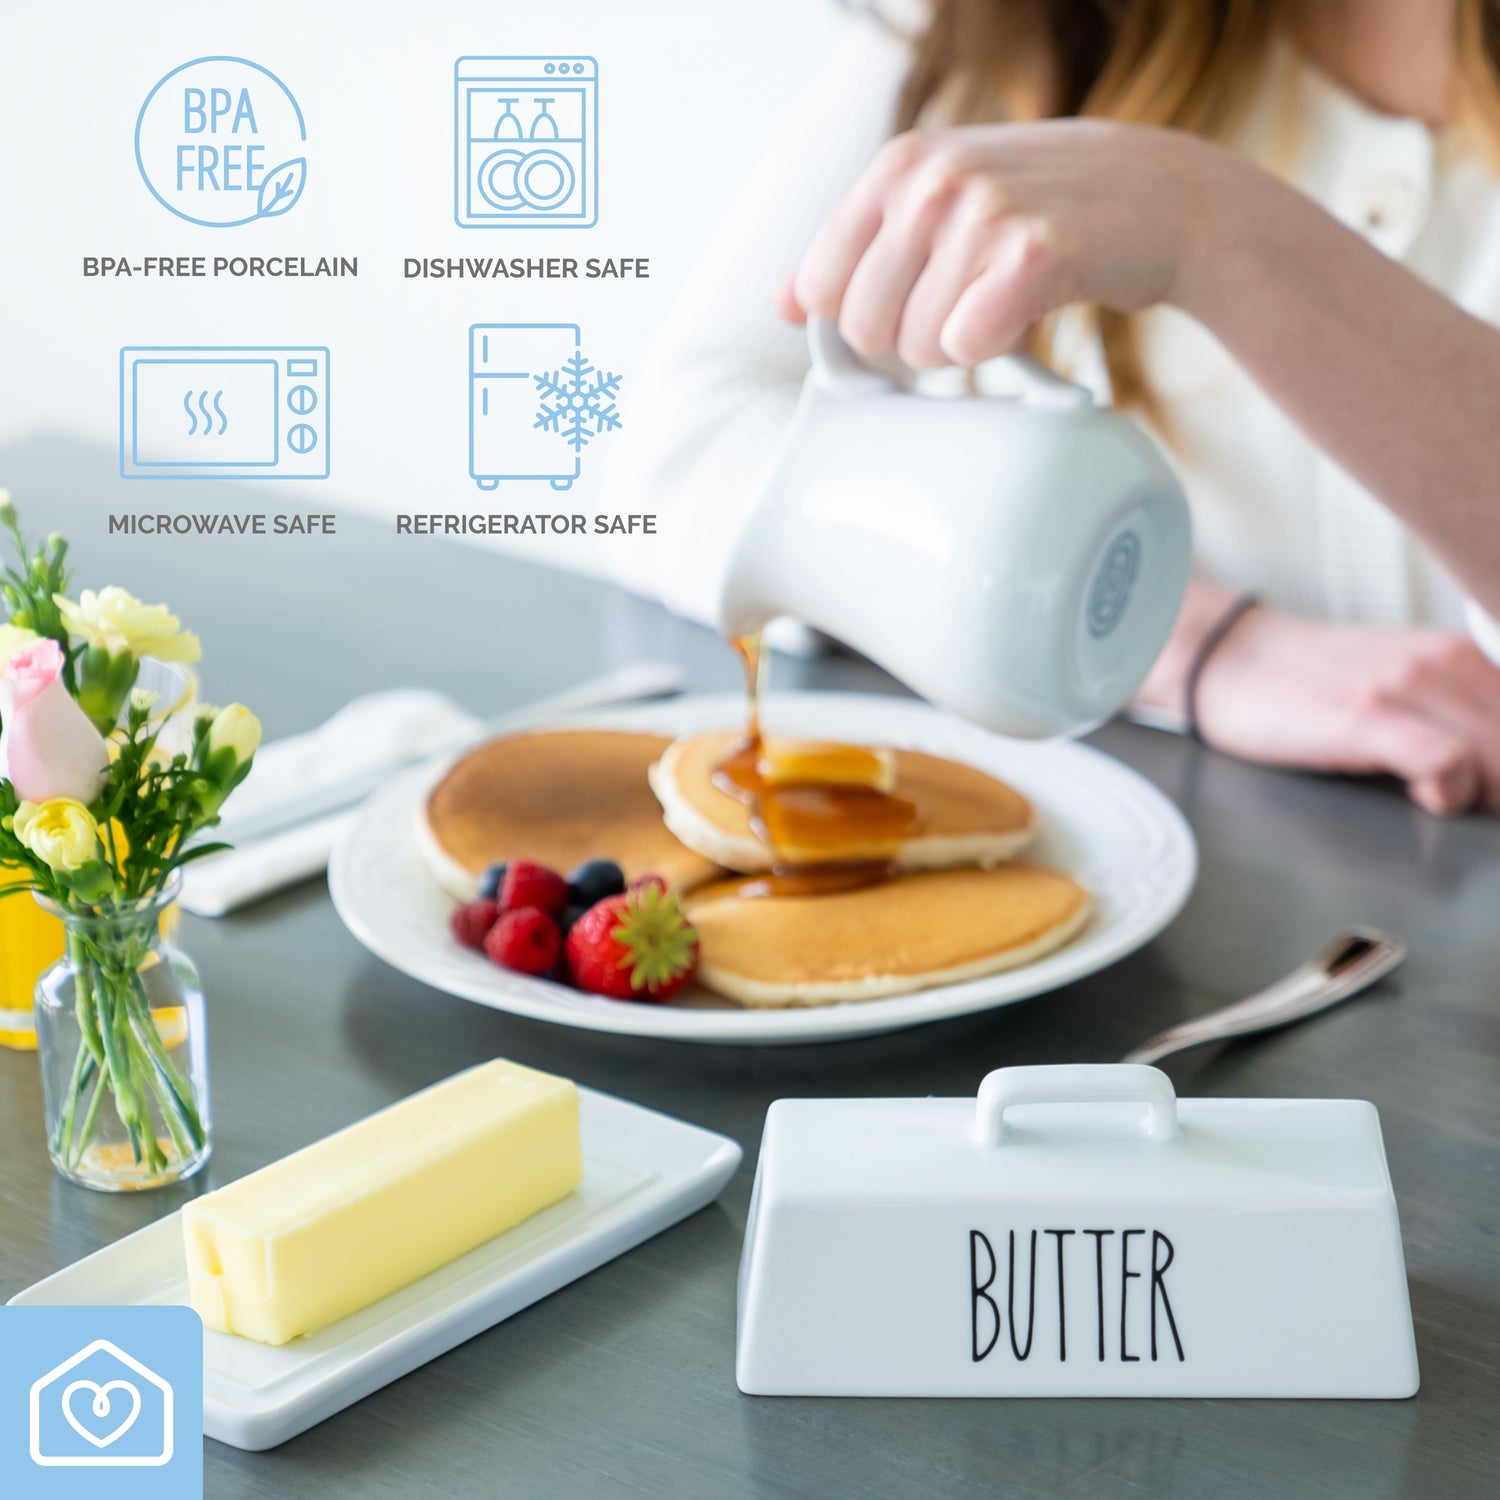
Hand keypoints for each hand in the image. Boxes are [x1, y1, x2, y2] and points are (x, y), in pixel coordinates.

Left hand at [787, 119, 1242, 367]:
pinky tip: (1027, 311)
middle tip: (967, 303)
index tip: (908, 304)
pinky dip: (999, 348)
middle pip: (865, 329)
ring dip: (963, 345)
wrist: (1159, 196)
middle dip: (912, 337)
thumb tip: (783, 305)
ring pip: (919, 348)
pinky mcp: (1032, 256)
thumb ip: (855, 248)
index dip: (860, 316)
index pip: (819, 290)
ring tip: (1003, 299)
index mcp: (896, 167)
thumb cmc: (1038, 206)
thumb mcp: (938, 202)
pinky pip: (970, 346)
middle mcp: (931, 181)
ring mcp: (982, 213)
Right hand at [1145, 594, 1499, 814]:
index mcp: (1457, 656)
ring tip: (1435, 801)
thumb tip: (1488, 772)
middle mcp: (1441, 661)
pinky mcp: (1366, 715)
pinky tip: (1422, 795)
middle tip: (1450, 802)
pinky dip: (1449, 790)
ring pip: (1499, 755)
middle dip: (1494, 791)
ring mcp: (1404, 686)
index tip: (1476, 792)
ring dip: (1480, 794)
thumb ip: (1451, 713)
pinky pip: (1447, 759)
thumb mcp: (1397, 685)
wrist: (1226, 660)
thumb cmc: (1302, 685)